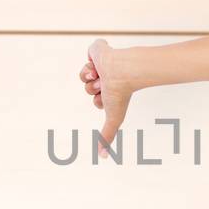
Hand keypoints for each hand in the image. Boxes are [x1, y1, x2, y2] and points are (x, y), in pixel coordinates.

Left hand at [79, 39, 134, 160]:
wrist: (124, 71)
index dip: (96, 98)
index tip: (105, 96)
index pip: (94, 98)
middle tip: (104, 84)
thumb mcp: (113, 118)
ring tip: (101, 73)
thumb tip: (103, 158)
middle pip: (87, 87)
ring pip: (84, 74)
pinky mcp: (100, 50)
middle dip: (93, 87)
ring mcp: (102, 64)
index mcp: (109, 92)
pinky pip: (89, 53)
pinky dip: (92, 58)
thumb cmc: (121, 94)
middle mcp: (106, 79)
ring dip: (90, 74)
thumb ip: (107, 136)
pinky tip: (100, 62)